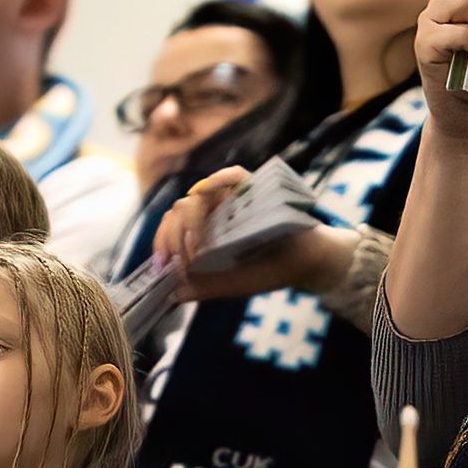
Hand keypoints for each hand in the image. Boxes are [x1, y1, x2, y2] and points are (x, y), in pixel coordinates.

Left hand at [152, 170, 357, 301]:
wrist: (306, 264)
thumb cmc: (269, 271)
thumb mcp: (231, 284)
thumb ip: (204, 287)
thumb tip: (173, 292)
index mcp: (206, 228)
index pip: (172, 225)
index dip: (162, 242)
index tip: (162, 263)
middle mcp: (215, 209)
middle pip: (179, 210)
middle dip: (172, 236)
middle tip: (181, 259)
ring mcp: (233, 196)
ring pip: (197, 196)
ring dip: (189, 221)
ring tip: (196, 248)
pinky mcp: (254, 187)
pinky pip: (232, 175)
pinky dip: (215, 180)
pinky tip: (202, 192)